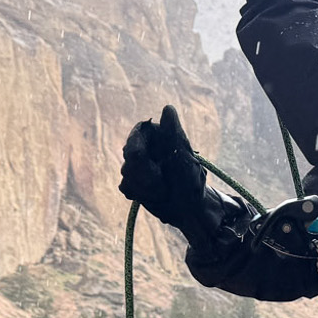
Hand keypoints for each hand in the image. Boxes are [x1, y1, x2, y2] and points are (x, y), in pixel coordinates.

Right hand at [120, 105, 208, 227]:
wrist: (189, 209)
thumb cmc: (191, 181)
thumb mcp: (184, 156)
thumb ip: (172, 134)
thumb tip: (168, 108)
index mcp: (158, 136)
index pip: (136, 134)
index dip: (136, 148)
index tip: (139, 157)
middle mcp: (146, 147)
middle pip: (129, 155)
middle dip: (144, 172)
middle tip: (162, 183)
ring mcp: (138, 165)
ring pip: (126, 172)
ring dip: (144, 185)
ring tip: (163, 190)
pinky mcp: (133, 181)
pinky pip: (125, 186)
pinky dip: (139, 193)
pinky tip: (153, 195)